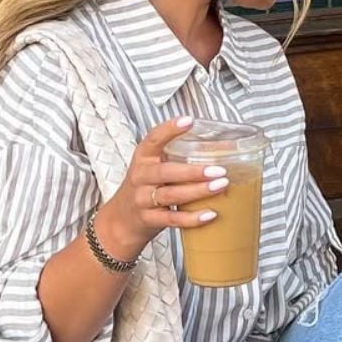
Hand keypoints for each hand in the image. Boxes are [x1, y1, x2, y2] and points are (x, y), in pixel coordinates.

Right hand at [97, 116, 223, 259]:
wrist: (121, 220)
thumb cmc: (145, 188)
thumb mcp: (152, 168)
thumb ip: (175, 158)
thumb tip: (217, 148)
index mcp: (143, 158)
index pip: (153, 139)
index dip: (170, 129)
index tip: (189, 121)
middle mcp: (141, 176)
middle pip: (166, 172)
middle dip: (193, 171)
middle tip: (219, 170)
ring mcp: (142, 199)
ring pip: (171, 194)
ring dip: (198, 191)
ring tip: (220, 186)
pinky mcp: (148, 219)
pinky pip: (172, 219)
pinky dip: (192, 218)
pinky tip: (210, 214)